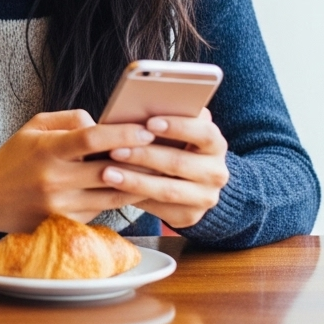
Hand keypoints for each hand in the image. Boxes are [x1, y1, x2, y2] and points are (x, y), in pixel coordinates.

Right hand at [0, 109, 158, 232]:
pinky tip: (137, 186)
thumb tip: (102, 123)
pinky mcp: (66, 223)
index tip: (146, 129)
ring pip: (112, 194)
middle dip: (139, 159)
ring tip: (160, 169)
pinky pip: (102, 208)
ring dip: (138, 182)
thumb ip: (70, 119)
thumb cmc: (15, 157)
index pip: (90, 139)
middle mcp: (55, 180)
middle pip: (108, 170)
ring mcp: (62, 206)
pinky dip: (120, 196)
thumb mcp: (35, 126)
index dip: (122, 133)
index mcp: (47, 150)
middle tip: (165, 149)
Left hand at [99, 108, 229, 228]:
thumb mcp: (176, 131)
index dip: (178, 126)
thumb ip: (163, 120)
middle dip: (144, 156)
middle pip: (179, 163)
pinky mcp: (190, 216)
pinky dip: (136, 198)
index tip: (149, 122)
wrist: (190, 182)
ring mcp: (205, 197)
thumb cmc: (174, 146)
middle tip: (114, 150)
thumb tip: (134, 108)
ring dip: (135, 181)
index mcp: (215, 144)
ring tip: (107, 173)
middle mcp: (216, 172)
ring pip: (168, 190)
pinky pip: (161, 209)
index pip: (204, 133)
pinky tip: (115, 191)